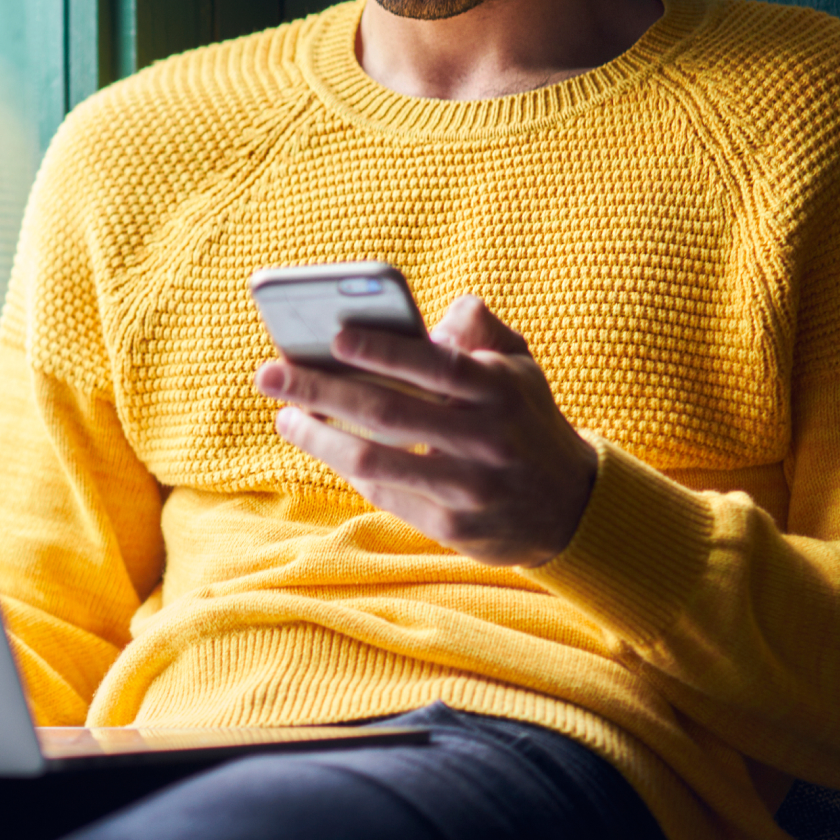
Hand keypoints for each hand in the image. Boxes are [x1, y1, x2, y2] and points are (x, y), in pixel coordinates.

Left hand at [253, 295, 597, 567]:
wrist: (570, 506)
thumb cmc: (524, 419)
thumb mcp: (519, 366)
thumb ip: (480, 329)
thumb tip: (437, 312)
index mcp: (500, 389)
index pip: (434, 364)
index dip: (382, 350)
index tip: (333, 336)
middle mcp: (486, 439)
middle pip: (388, 412)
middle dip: (319, 390)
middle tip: (270, 374)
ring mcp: (469, 488)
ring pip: (375, 461)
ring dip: (318, 438)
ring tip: (285, 416)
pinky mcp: (453, 527)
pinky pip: (385, 494)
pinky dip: (347, 469)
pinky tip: (322, 445)